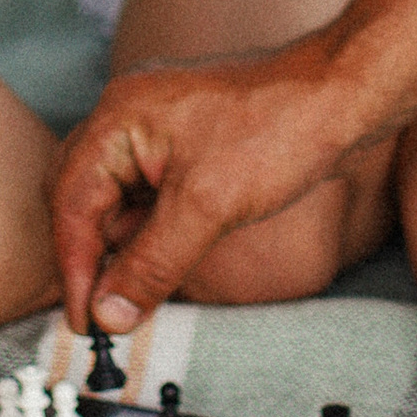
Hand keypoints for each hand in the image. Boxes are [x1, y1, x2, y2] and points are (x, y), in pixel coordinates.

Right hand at [55, 44, 373, 331]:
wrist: (347, 93)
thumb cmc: (281, 131)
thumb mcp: (208, 208)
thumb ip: (150, 264)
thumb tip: (108, 315)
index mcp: (119, 118)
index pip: (70, 202)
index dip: (74, 267)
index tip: (84, 323)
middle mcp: (130, 116)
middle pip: (80, 198)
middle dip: (88, 256)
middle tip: (101, 315)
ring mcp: (160, 128)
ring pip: (116, 199)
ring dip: (121, 247)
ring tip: (133, 299)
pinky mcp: (189, 143)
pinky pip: (149, 194)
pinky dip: (149, 231)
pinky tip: (162, 263)